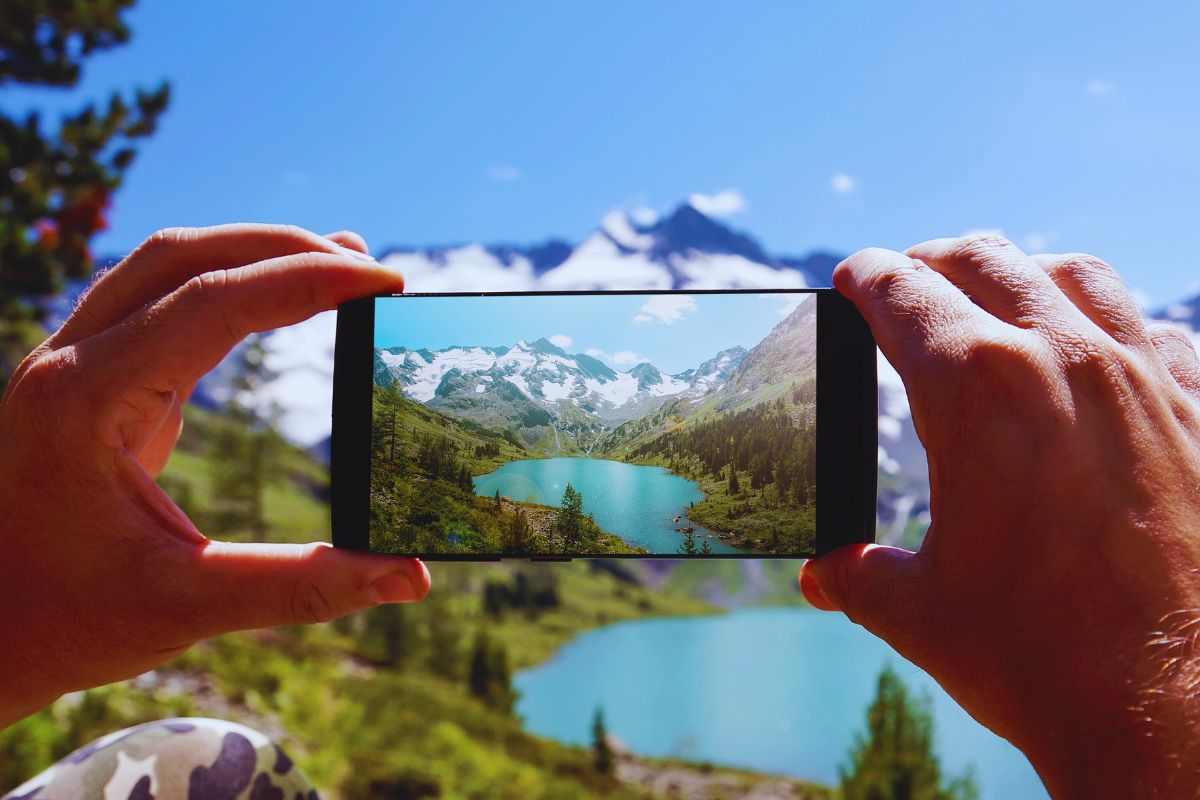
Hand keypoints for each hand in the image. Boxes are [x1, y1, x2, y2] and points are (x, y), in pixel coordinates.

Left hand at [0, 225, 429, 726]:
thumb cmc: (68, 620)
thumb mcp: (188, 607)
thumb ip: (302, 585)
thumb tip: (412, 577)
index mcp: (83, 402)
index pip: (209, 303)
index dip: (305, 282)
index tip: (383, 281)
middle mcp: (69, 364)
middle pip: (182, 256)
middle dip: (282, 248)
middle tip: (368, 263)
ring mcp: (73, 364)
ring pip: (166, 266)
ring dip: (253, 254)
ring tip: (336, 260)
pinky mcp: (91, 380)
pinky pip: (161, 302)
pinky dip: (228, 286)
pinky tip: (278, 298)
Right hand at [799, 236, 1199, 797]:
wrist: (1174, 711)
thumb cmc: (1038, 658)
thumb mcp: (914, 611)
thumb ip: (855, 574)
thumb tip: (823, 572)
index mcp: (974, 389)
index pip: (900, 291)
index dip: (863, 279)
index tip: (849, 282)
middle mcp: (1062, 359)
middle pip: (982, 258)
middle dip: (928, 262)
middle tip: (903, 286)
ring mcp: (1141, 379)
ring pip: (1075, 272)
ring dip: (1021, 274)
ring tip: (996, 301)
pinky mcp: (1197, 414)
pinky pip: (1154, 329)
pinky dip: (1111, 324)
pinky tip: (1095, 358)